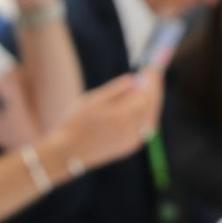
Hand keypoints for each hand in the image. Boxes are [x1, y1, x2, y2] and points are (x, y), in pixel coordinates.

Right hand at [46, 70, 162, 173]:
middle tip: (154, 76)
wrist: (67, 152)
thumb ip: (115, 89)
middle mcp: (131, 129)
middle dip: (154, 90)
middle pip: (151, 106)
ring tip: (151, 88)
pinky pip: (146, 128)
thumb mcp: (92, 100)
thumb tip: (134, 78)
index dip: (149, 81)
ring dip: (153, 102)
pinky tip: (145, 107)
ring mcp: (132, 140)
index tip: (149, 69)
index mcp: (122, 115)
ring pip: (150, 118)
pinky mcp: (129, 147)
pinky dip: (148, 115)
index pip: (145, 94)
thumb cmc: (76, 122)